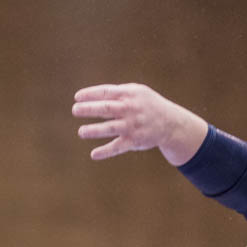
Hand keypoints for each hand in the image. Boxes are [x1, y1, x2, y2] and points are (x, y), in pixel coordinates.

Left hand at [72, 83, 206, 165]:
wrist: (171, 123)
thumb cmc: (148, 105)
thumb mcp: (137, 92)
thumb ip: (117, 92)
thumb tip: (91, 96)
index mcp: (130, 94)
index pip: (106, 92)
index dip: (90, 94)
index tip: (77, 97)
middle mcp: (131, 110)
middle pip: (106, 109)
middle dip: (89, 109)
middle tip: (75, 110)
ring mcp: (132, 126)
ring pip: (110, 128)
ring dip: (94, 130)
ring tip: (81, 131)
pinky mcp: (135, 141)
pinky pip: (118, 147)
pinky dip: (106, 151)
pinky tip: (94, 154)